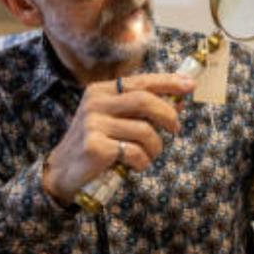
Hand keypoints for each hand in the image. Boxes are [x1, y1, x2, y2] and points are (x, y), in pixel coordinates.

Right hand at [42, 73, 195, 205]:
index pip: (141, 81)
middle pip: (145, 101)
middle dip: (168, 115)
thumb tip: (180, 100)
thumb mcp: (117, 120)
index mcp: (101, 91)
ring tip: (149, 155)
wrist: (64, 171)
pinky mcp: (95, 146)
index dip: (168, 82)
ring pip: (144, 130)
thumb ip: (143, 109)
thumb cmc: (97, 143)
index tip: (190, 86)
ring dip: (155, 147)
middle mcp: (95, 103)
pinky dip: (143, 161)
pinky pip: (134, 152)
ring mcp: (93, 124)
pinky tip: (136, 165)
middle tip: (176, 128)